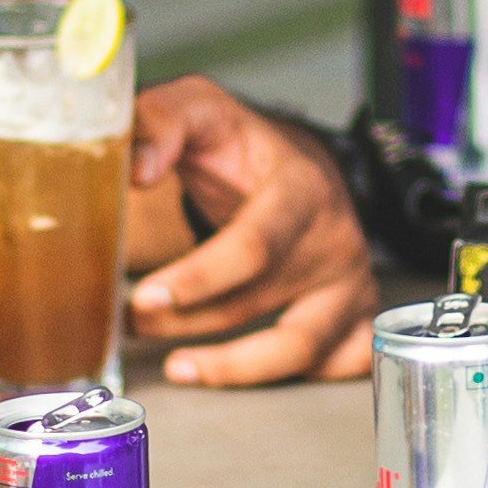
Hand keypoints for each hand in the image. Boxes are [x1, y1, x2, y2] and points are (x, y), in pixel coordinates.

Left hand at [123, 79, 379, 386]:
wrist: (298, 165)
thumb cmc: (245, 145)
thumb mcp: (200, 108)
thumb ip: (160, 123)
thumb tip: (137, 167)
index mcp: (301, 189)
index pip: (254, 246)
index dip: (199, 279)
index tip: (146, 296)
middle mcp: (334, 240)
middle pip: (261, 301)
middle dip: (188, 321)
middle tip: (135, 320)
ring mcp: (349, 282)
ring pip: (300, 348)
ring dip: (232, 368)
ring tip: (178, 366)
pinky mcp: (352, 313)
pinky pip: (339, 364)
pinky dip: (296, 379)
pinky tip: (245, 376)